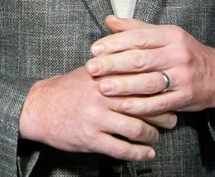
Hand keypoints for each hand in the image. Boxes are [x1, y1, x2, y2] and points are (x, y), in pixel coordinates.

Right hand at [19, 64, 174, 161]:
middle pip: (142, 104)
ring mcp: (97, 118)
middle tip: (172, 117)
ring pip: (135, 128)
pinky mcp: (91, 139)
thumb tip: (141, 62)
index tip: (170, 92)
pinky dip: (139, 153)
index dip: (158, 87)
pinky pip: (122, 149)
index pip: (139, 79)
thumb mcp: (90, 70)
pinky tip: (147, 153)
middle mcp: (102, 95)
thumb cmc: (68, 88)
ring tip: (157, 135)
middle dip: (162, 113)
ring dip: (152, 134)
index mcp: (104, 74)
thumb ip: (114, 65)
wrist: (41, 108)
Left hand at [85, 15, 214, 117]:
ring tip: (103, 87)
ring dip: (123, 85)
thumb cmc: (183, 52)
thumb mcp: (163, 35)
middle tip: (92, 68)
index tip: (95, 49)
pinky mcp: (185, 97)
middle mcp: (177, 53)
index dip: (115, 43)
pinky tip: (123, 106)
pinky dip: (140, 106)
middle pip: (141, 59)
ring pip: (148, 82)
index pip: (139, 37)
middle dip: (113, 64)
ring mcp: (182, 76)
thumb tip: (109, 20)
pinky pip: (159, 103)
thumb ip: (135, 28)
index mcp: (170, 35)